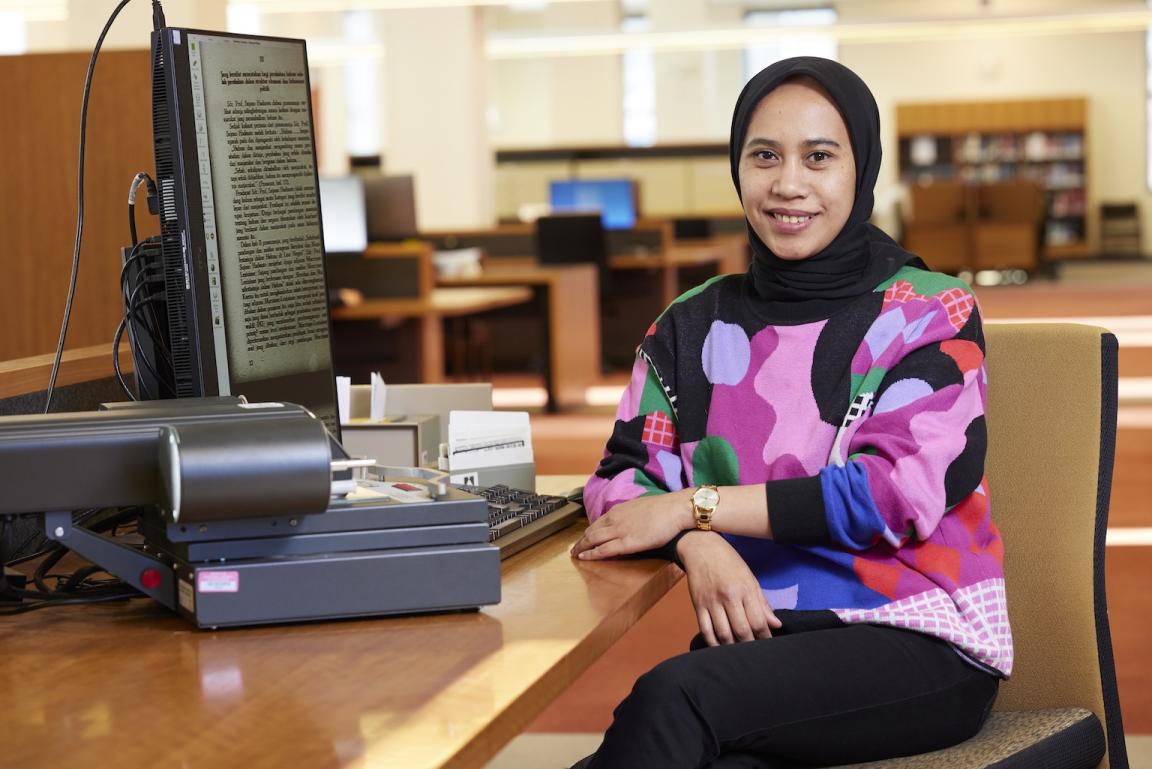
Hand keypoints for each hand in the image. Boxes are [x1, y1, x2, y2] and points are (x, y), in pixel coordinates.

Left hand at [570, 491, 690, 560]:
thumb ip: (630, 514)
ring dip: (581, 548)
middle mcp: (615, 519)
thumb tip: (629, 519)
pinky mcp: (626, 543)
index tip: (583, 538)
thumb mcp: (641, 507)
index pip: (597, 522)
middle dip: (581, 541)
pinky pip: (603, 550)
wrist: (675, 509)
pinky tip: (583, 558)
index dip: (588, 532)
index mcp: (619, 510)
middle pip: (591, 531)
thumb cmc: (664, 509)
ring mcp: (619, 531)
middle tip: (573, 549)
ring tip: (574, 555)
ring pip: (592, 540)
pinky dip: (591, 554)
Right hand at [678, 532, 781, 645]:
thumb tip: (776, 624)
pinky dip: (713, 642)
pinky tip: (720, 646)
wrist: (702, 548)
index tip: (768, 644)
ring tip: (739, 651)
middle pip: (742, 630)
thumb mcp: (750, 578)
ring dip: (732, 647)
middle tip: (754, 651)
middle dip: (750, 645)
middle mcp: (728, 596)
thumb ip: (762, 603)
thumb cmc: (729, 562)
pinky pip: (705, 630)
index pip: (758, 621)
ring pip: (723, 634)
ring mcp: (711, 601)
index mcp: (745, 589)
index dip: (765, 637)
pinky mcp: (697, 604)